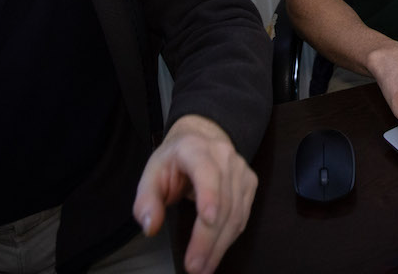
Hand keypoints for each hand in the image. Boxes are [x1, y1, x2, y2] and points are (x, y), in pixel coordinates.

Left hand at [133, 114, 257, 273]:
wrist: (203, 137)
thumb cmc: (175, 159)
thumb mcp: (152, 172)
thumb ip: (146, 199)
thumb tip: (150, 226)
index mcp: (196, 149)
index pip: (207, 171)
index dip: (209, 195)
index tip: (207, 219)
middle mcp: (224, 157)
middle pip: (222, 201)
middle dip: (208, 238)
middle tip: (195, 267)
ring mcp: (241, 170)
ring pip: (236, 212)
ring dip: (220, 245)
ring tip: (204, 268)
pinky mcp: (250, 183)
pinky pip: (242, 216)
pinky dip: (229, 238)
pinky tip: (216, 253)